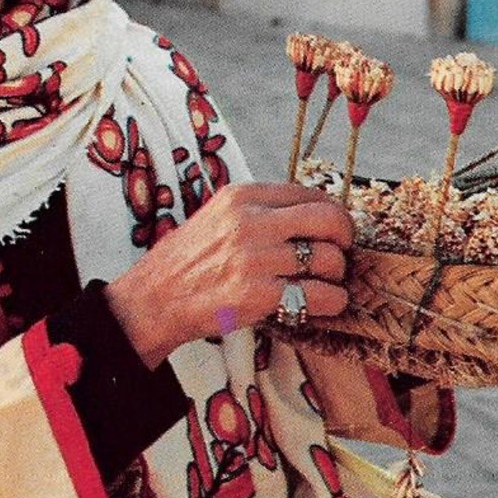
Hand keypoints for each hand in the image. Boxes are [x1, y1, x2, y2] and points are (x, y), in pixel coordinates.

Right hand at [103, 182, 353, 367]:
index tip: (336, 228)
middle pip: (328, 219)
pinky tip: (327, 303)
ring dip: (337, 274)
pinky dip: (334, 301)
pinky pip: (321, 295)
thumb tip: (310, 214)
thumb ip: (260, 211)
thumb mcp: (218, 217)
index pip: (309, 194)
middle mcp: (251, 222)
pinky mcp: (259, 295)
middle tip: (343, 252)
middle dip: (345, 237)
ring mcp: (256, 258)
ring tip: (327, 283)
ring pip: (329, 259)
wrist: (152, 300)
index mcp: (242, 197)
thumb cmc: (187, 262)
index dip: (332, 212)